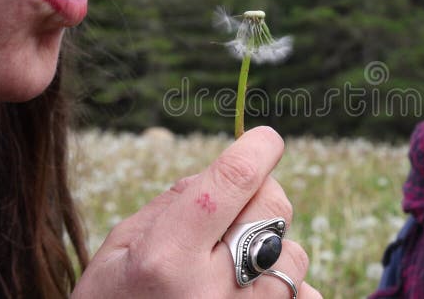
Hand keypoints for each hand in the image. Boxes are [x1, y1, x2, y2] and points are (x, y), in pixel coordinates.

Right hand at [72, 126, 320, 297]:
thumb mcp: (119, 248)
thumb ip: (172, 203)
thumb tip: (222, 172)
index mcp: (168, 256)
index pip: (232, 180)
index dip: (256, 148)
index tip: (265, 139)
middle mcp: (213, 288)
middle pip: (273, 208)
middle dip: (261, 193)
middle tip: (236, 207)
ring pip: (294, 251)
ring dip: (271, 244)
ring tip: (235, 261)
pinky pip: (304, 293)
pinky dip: (284, 282)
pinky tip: (253, 287)